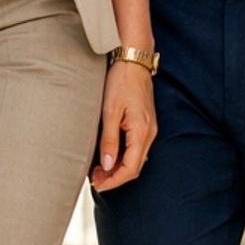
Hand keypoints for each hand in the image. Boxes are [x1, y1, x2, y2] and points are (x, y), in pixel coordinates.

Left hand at [90, 60, 156, 192]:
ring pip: (136, 157)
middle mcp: (149, 133)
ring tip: (99, 169)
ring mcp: (149, 128)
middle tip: (95, 179)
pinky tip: (110, 154)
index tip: (98, 184)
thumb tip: (106, 166)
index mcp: (142, 132)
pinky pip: (136, 147)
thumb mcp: (110, 111)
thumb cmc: (121, 81)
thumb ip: (109, 140)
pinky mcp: (145, 122)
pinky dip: (123, 155)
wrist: (134, 60)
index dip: (114, 180)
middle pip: (135, 166)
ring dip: (119, 167)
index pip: (130, 169)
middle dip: (115, 176)